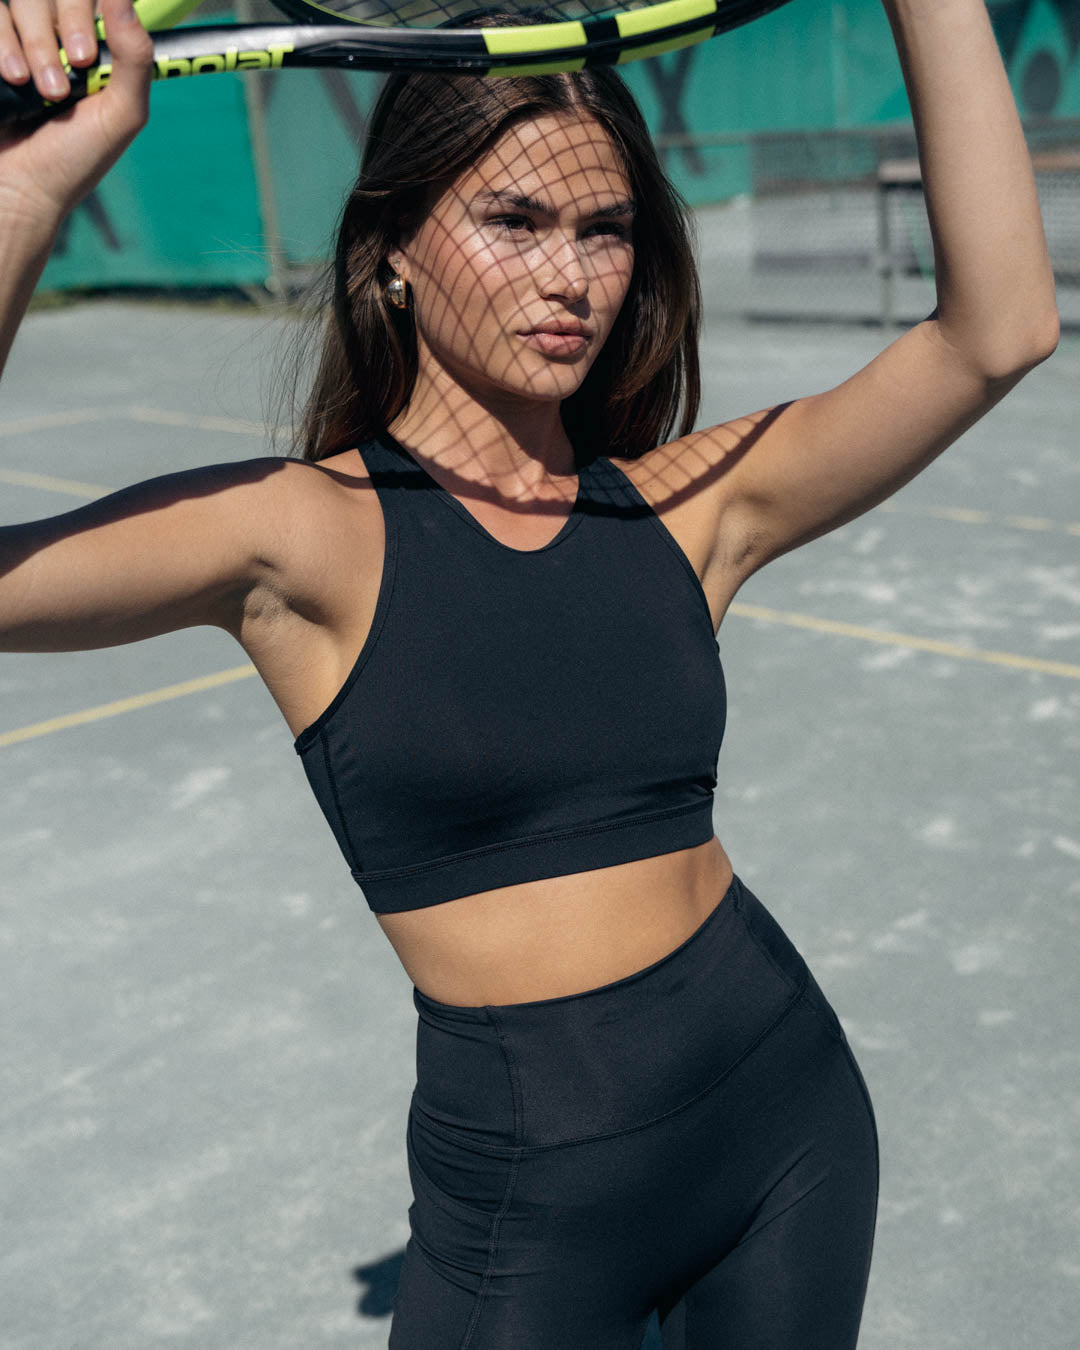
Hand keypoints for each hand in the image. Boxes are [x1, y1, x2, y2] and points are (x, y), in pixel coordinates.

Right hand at [0, 0, 152, 222]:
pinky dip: (3, 44)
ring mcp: (20, 37)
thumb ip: (134, 58)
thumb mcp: (121, 114)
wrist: (19, 187)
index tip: (86, 56)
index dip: (85, 10)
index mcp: (95, 46)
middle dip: (61, 31)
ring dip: (35, 46)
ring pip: (22, 1)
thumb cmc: (75, 159)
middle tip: (63, 82)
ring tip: (42, 92)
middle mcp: (57, 34)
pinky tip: (12, 79)